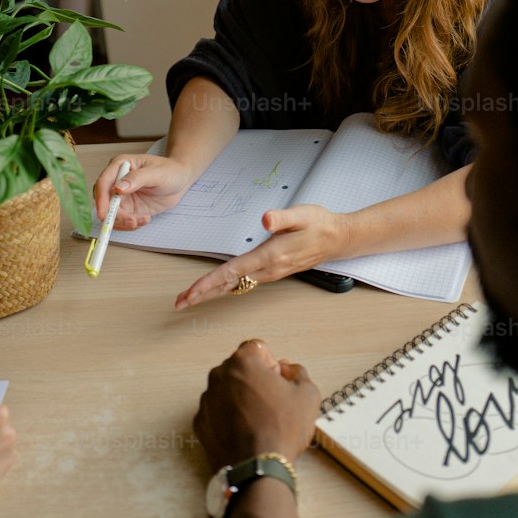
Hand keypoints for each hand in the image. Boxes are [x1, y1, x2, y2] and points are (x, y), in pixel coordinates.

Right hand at [93, 153, 191, 226]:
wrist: (180, 180)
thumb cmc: (170, 170)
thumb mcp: (156, 173)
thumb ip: (137, 178)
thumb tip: (118, 188)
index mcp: (120, 166)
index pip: (103, 183)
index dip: (101, 199)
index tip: (104, 214)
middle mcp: (117, 181)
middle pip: (105, 201)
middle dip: (114, 215)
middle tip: (131, 221)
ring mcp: (122, 196)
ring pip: (112, 214)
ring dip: (124, 222)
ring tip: (143, 220)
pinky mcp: (129, 208)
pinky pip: (123, 220)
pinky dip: (131, 225)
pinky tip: (145, 219)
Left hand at [174, 203, 350, 308]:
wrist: (338, 239)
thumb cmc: (319, 224)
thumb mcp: (302, 214)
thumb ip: (281, 217)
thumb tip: (265, 220)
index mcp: (270, 256)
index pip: (233, 272)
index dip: (209, 282)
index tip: (191, 292)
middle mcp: (268, 269)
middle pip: (229, 284)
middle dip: (203, 294)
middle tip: (179, 303)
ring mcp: (270, 273)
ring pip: (235, 285)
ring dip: (212, 291)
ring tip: (190, 298)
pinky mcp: (272, 271)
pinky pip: (243, 283)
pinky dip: (225, 287)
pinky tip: (216, 288)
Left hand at [194, 339, 320, 467]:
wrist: (257, 468)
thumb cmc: (282, 429)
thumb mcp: (307, 395)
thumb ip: (298, 372)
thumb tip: (287, 369)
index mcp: (243, 362)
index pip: (256, 347)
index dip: (271, 363)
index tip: (278, 381)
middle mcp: (219, 375)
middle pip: (239, 368)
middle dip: (254, 379)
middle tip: (271, 402)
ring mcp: (206, 400)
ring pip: (226, 389)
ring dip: (240, 398)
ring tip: (258, 421)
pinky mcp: (200, 423)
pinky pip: (216, 412)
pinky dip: (227, 417)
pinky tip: (244, 432)